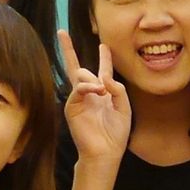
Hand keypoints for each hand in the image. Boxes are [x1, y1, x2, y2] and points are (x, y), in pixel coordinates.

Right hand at [58, 30, 132, 170]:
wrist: (105, 152)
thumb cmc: (115, 134)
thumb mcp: (124, 108)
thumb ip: (118, 90)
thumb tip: (105, 77)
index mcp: (104, 93)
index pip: (102, 70)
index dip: (103, 57)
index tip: (103, 45)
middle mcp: (89, 94)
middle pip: (79, 68)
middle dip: (71, 52)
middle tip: (65, 37)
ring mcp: (79, 99)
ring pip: (79, 76)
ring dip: (90, 79)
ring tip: (101, 90)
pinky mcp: (72, 107)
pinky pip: (77, 90)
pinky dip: (86, 88)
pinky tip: (96, 91)